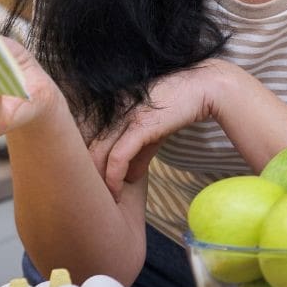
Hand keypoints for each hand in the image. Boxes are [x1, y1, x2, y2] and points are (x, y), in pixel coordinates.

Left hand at [93, 59, 249, 196]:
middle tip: (91, 195)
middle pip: (82, 146)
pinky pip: (118, 157)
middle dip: (84, 173)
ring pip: (95, 153)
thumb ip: (140, 151)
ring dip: (97, 181)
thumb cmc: (180, 105)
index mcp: (110, 107)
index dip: (81, 160)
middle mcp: (111, 109)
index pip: (83, 136)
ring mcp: (124, 116)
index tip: (88, 180)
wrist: (205, 87)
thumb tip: (131, 176)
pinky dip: (113, 178)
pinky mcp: (139, 125)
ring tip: (104, 199)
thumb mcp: (154, 130)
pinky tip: (116, 192)